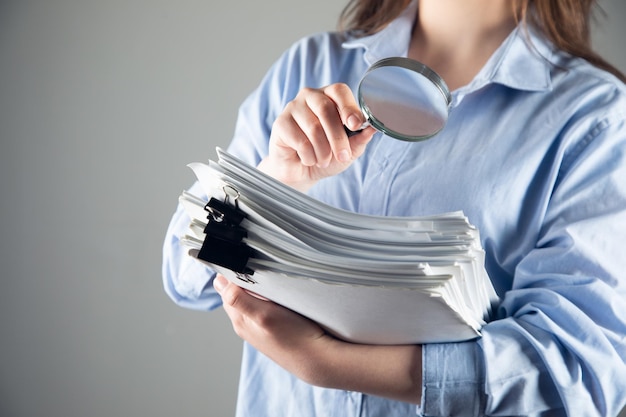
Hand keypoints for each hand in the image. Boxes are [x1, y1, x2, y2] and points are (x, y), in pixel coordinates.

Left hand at [213, 274, 422, 402]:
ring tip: (272, 273)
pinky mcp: (274, 325)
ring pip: (253, 295)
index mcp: (239, 318)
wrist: (318, 359)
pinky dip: (270, 293)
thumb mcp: (263, 315)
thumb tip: (219, 281)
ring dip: (259, 283)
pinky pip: (265, 302)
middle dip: (245, 274)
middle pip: (238, 289)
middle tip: (261, 260)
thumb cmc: (293, 338)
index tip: (243, 256)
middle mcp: (246, 321)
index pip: (225, 286)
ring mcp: (260, 324)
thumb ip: (240, 299)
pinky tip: (281, 290)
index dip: (231, 270)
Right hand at [257, 83, 375, 190]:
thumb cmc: (325, 155)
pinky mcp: (280, 123)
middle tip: (343, 156)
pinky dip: (309, 156)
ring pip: (314, 128)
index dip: (349, 107)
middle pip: (326, 110)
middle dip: (338, 137)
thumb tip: (374, 128)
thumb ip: (360, 138)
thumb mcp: (348, 150)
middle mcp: (310, 97)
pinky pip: (300, 141)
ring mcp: (293, 107)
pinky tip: (309, 159)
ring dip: (323, 151)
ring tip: (324, 161)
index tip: (356, 125)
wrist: (300, 172)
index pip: (339, 91)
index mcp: (329, 97)